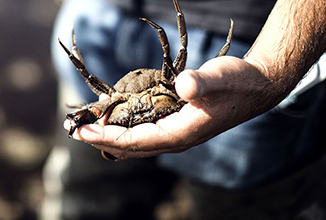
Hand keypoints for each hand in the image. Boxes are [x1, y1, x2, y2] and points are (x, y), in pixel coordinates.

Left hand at [64, 56, 280, 158]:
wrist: (255, 88)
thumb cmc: (238, 83)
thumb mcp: (221, 78)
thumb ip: (202, 84)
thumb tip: (184, 86)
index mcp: (181, 134)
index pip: (135, 141)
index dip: (106, 137)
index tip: (81, 132)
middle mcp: (175, 140)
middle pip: (130, 147)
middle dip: (101, 140)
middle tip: (75, 130)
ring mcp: (176, 135)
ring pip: (136, 144)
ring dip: (110, 138)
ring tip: (88, 129)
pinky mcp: (177, 126)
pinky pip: (144, 135)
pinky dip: (125, 132)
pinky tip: (114, 124)